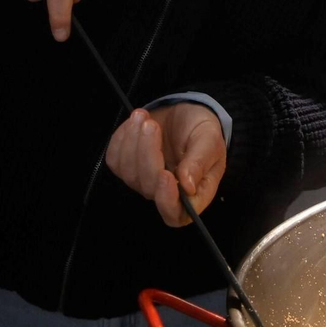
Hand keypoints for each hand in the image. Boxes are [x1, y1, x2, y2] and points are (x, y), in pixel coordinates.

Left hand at [105, 105, 226, 227]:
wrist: (186, 112)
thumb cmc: (202, 129)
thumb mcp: (210, 139)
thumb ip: (200, 162)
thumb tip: (187, 186)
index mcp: (193, 193)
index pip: (176, 214)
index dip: (167, 201)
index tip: (166, 174)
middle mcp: (166, 192)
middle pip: (149, 188)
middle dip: (147, 154)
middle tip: (152, 125)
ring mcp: (143, 180)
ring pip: (129, 173)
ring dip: (133, 142)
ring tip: (143, 116)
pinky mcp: (125, 166)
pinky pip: (115, 159)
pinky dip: (122, 138)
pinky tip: (135, 122)